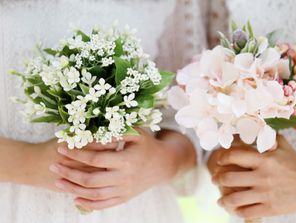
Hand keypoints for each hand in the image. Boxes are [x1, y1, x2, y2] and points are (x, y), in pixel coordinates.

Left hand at [50, 129, 181, 210]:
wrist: (164, 165)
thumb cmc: (148, 145)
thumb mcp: (136, 133)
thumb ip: (115, 132)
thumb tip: (92, 132)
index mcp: (126, 160)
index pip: (95, 159)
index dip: (76, 154)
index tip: (61, 148)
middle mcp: (124, 177)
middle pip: (90, 179)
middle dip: (68, 173)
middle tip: (53, 166)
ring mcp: (124, 190)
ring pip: (94, 194)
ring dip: (73, 189)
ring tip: (57, 181)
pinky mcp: (125, 197)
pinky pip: (104, 204)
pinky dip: (88, 204)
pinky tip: (75, 198)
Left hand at [212, 136, 295, 217]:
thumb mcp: (282, 145)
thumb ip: (264, 137)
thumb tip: (249, 128)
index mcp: (264, 159)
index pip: (234, 156)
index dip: (222, 158)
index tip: (219, 160)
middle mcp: (262, 176)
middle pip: (229, 178)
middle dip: (217, 179)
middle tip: (215, 179)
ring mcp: (266, 194)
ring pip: (235, 199)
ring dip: (223, 200)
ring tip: (220, 200)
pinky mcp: (270, 208)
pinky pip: (247, 213)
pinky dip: (237, 212)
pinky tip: (234, 209)